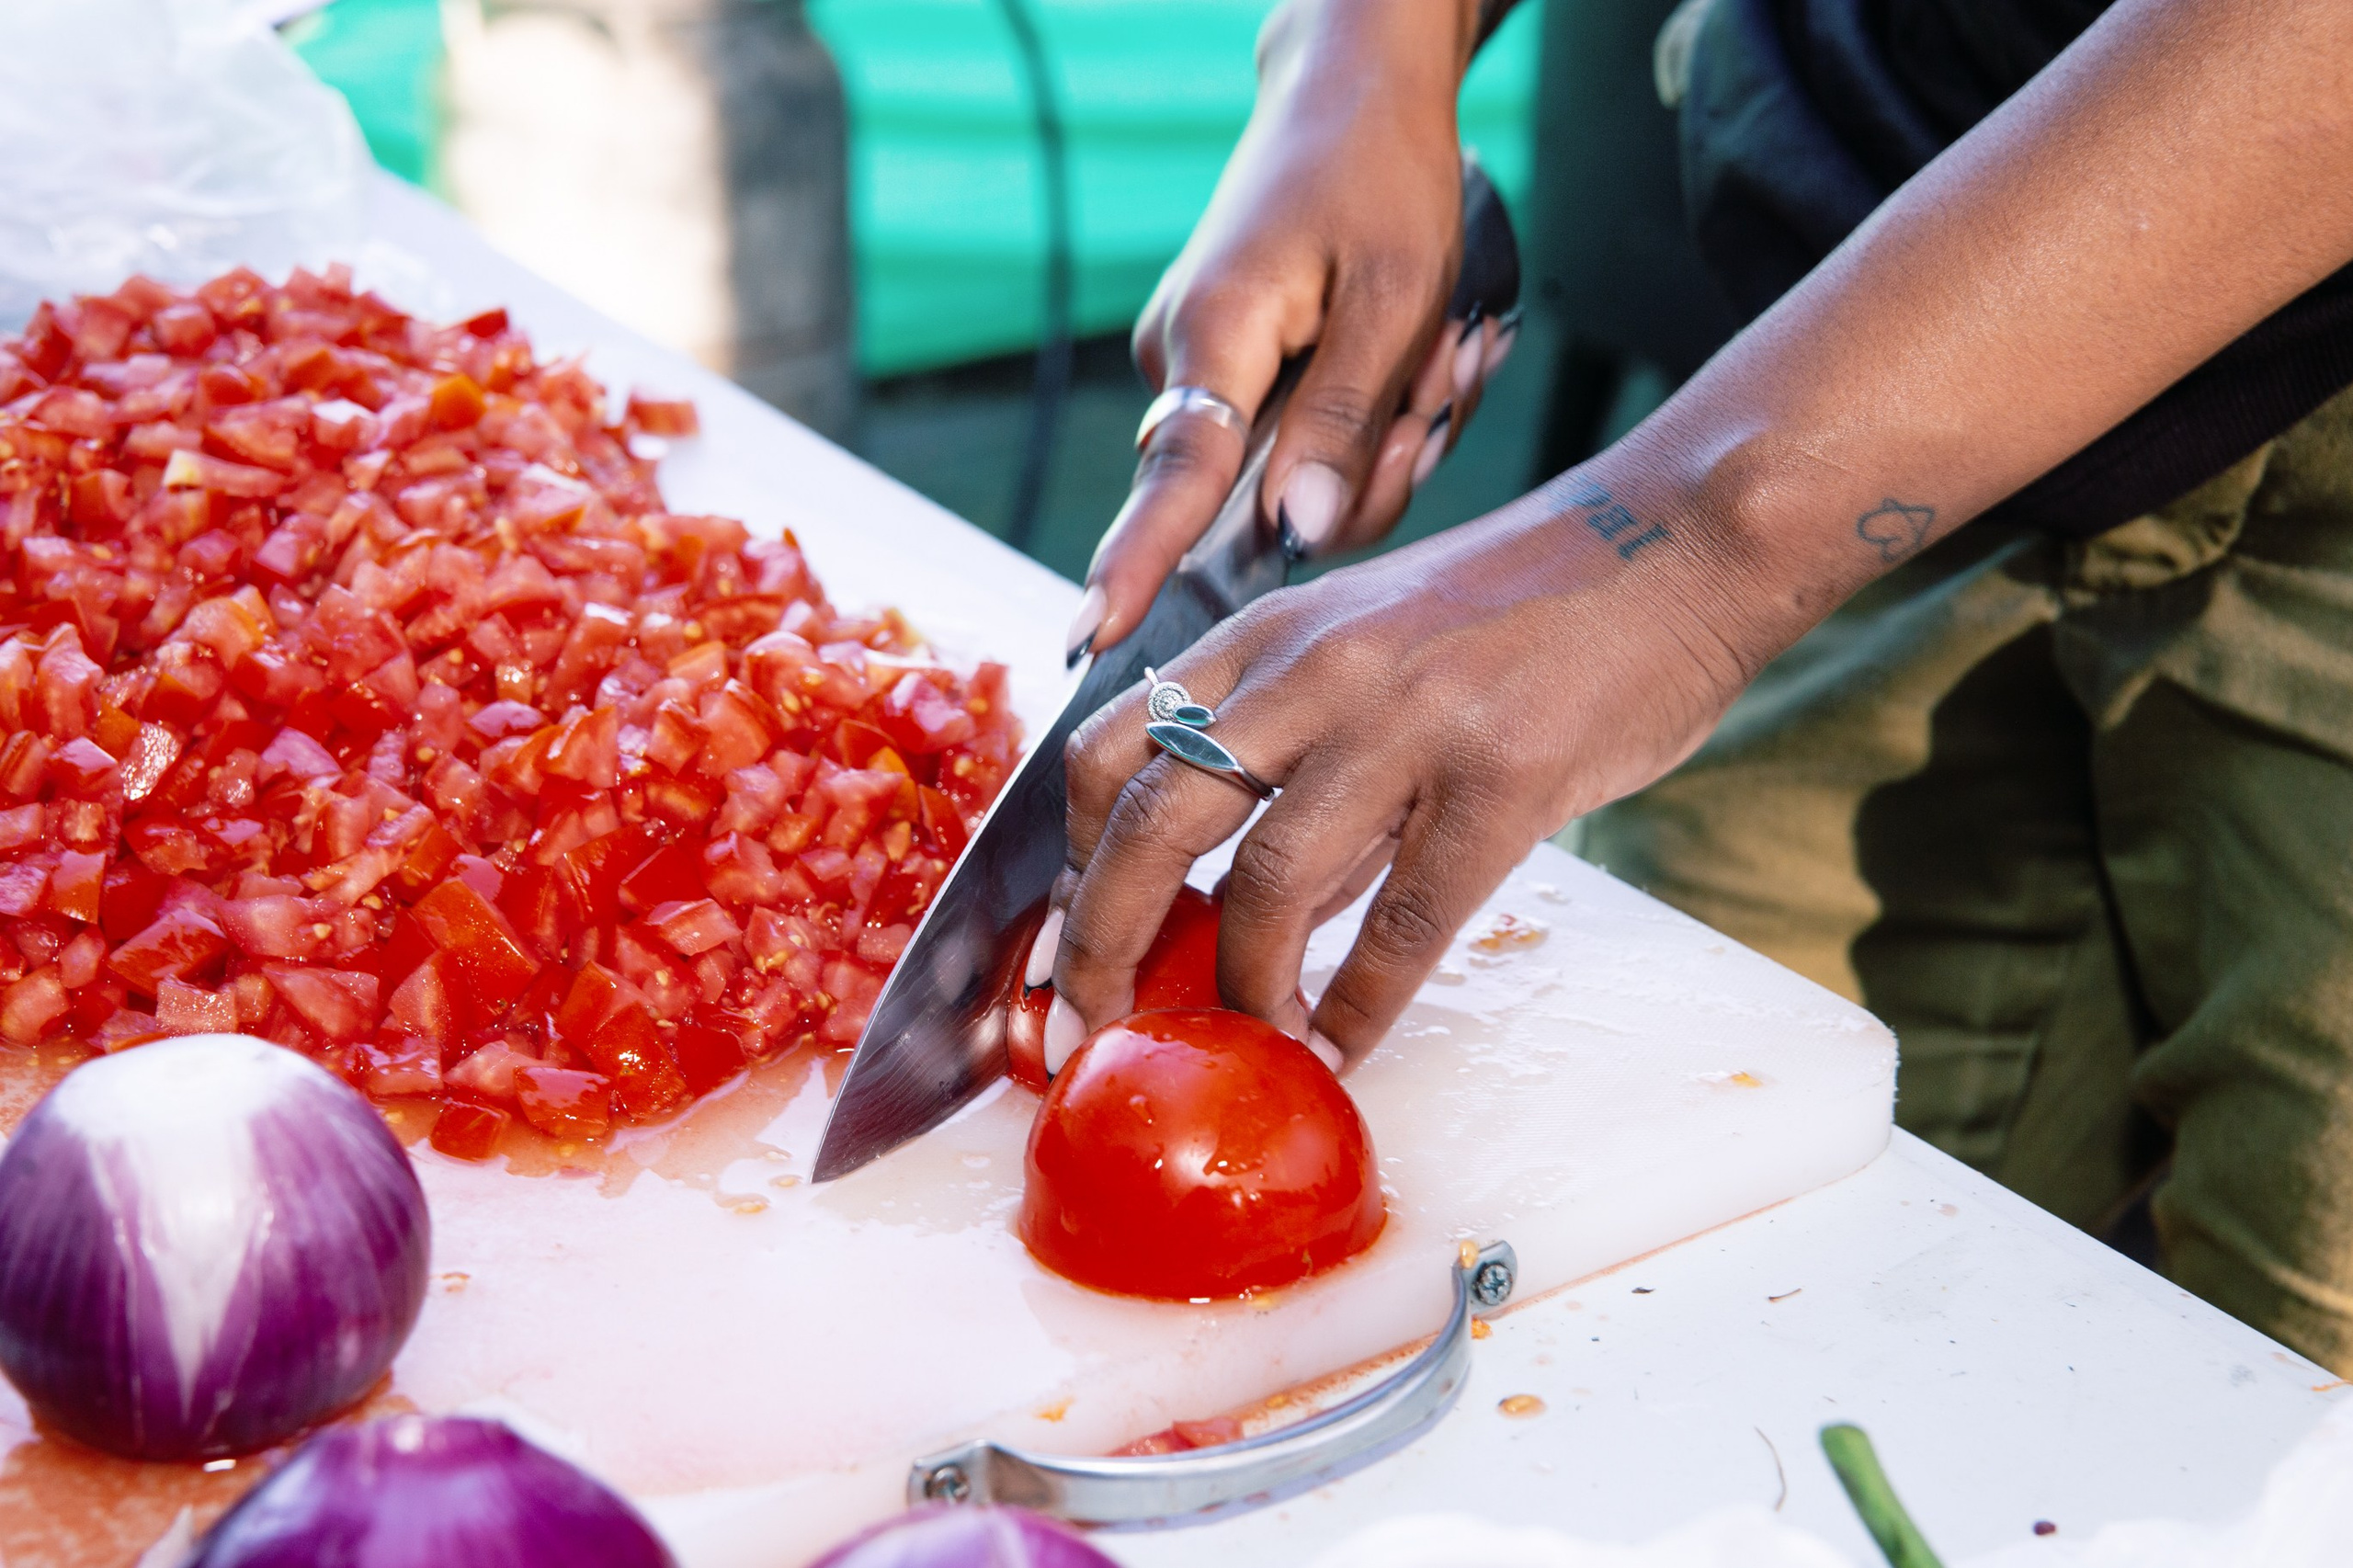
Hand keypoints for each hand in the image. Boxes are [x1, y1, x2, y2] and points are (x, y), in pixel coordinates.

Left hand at [1043, 477, 1759, 1066]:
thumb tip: (1252, 911)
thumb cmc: (1527, 606)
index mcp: (1269, 633)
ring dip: (1244, 989)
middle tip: (1092, 1025)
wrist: (1679, 540)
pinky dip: (1360, 1008)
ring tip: (1248, 1045)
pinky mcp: (1501, 777)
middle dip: (1104, 942)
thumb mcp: (1376, 648)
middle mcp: (1313, 668)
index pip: (1114, 748)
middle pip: (1155, 820)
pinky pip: (1403, 924)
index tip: (1061, 942)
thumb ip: (1305, 766)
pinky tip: (1345, 1049)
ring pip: (1269, 881)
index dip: (1072, 860)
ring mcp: (1405, 720)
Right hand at [1066, 0, 1516, 663]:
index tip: (1087, 639)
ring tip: (1439, 345)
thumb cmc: (1380, 176)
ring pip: (1309, 478)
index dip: (1133, 566)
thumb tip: (1295, 535)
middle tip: (1449, 375)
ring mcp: (1211, 374)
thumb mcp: (1396, 297)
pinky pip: (1313, 444)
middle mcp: (1189, 364)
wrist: (1354, 94)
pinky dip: (1376, 415)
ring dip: (1391, 434)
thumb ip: (1343, 423)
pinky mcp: (1243, 379)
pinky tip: (1417, 355)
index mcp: (1217, 335)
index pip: (1170, 480)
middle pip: (1275, 499)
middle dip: (1377, 464)